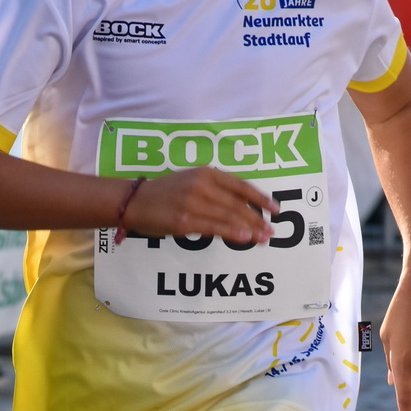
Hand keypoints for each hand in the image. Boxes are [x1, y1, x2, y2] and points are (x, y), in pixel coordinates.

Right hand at [122, 168, 276, 245]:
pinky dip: (232, 233)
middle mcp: (202, 185)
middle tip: (271, 230)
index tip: (275, 209)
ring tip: (263, 238)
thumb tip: (240, 207)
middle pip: (238, 204)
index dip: (260, 199)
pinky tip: (245, 238)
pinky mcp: (185, 221)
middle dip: (258, 219)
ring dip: (249, 229)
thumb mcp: (191, 181)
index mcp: (206, 173)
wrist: (135, 201)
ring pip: (229, 217)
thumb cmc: (165, 193)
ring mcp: (193, 203)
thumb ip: (215, 189)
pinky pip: (214, 228)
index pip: (240, 186)